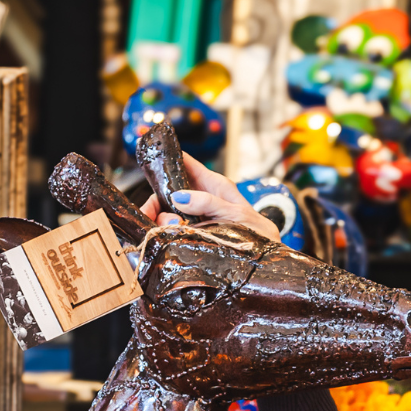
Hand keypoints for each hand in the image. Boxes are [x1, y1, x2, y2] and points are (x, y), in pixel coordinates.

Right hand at [139, 152, 280, 242]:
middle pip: (167, 193)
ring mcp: (196, 217)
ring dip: (164, 222)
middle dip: (156, 204)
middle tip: (152, 217)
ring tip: (173, 228)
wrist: (266, 259)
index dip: (164, 156)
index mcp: (213, 184)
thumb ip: (209, 203)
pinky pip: (175, 231)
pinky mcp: (194, 234)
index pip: (184, 162)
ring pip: (168, 214)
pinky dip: (169, 234)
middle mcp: (201, 198)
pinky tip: (171, 238)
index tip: (145, 152)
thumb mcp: (237, 214)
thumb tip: (179, 197)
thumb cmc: (258, 232)